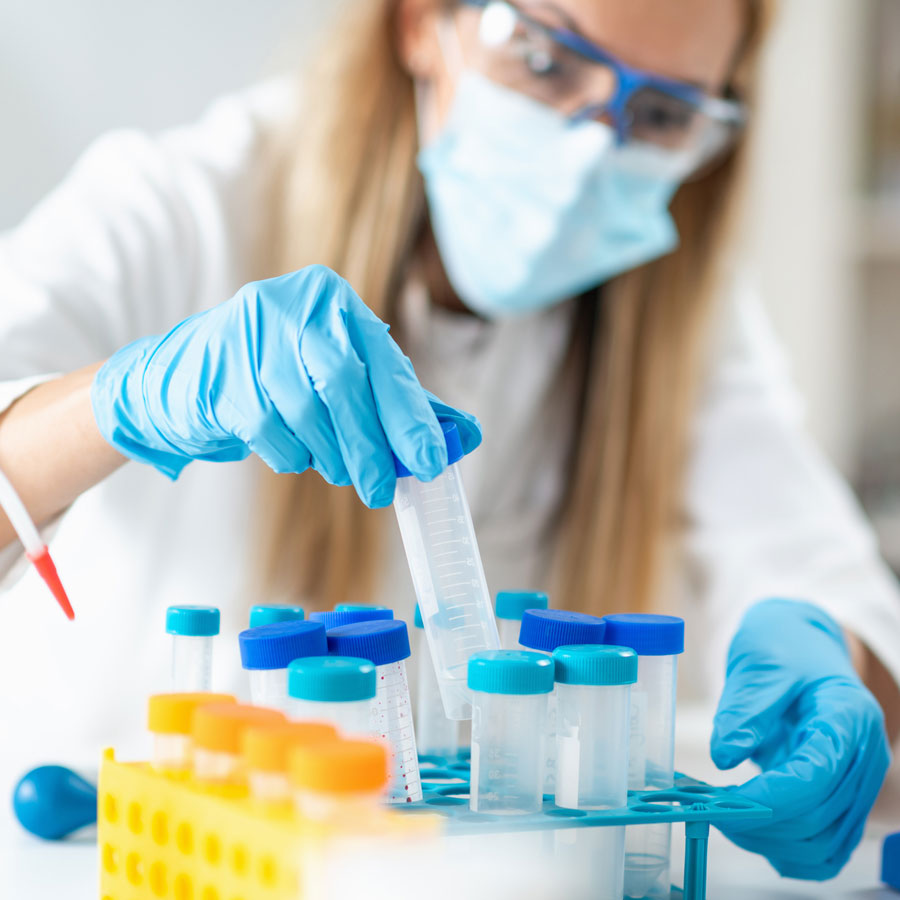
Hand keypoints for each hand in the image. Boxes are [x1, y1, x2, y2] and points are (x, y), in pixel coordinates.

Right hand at [91, 266, 480, 506]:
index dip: (409, 417)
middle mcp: (291, 306)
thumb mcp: (345, 375)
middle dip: (368, 445)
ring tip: (341, 472)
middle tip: (380, 490)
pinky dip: (291, 454)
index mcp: (332, 300)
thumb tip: (465, 436)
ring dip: (330, 454)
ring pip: (304, 409)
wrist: (191, 377)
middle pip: (343, 381)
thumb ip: (401, 402)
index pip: (383, 362)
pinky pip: (267, 428)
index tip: (431, 462)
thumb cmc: (285, 376)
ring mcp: (248, 336)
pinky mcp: (219, 373)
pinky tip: (297, 455)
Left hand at [710, 598, 890, 879]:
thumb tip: (724, 756)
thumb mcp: (759, 663)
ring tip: (724, 818)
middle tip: (710, 810)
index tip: (722, 803)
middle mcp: (863, 756)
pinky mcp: (842, 800)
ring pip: (823, 844)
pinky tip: (749, 831)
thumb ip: (744, 709)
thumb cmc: (782, 648)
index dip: (770, 798)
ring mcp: (857, 783)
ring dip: (770, 842)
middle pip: (820, 817)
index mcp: (849, 716)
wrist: (800, 644)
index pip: (817, 776)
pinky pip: (824, 846)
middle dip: (760, 823)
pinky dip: (787, 850)